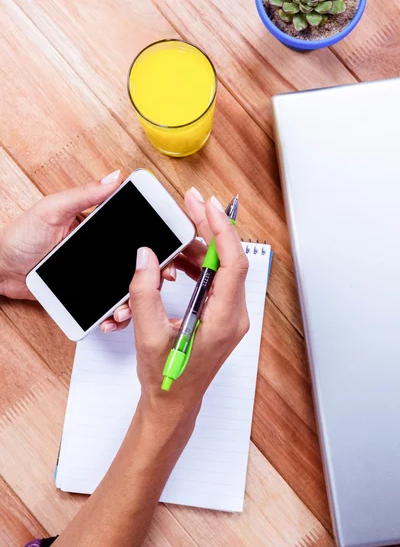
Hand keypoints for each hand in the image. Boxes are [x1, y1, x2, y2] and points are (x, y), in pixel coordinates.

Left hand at [0, 171, 176, 332]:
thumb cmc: (19, 235)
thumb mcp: (52, 210)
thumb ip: (84, 195)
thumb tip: (114, 177)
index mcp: (97, 225)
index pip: (134, 230)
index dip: (156, 239)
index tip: (172, 247)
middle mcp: (101, 250)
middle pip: (136, 262)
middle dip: (153, 273)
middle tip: (163, 280)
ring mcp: (95, 273)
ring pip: (125, 286)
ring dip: (135, 297)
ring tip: (129, 305)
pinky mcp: (86, 294)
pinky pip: (107, 304)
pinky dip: (114, 312)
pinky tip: (114, 316)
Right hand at [131, 188, 249, 420]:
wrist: (174, 402)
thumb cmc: (167, 378)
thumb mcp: (148, 335)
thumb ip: (144, 293)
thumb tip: (145, 255)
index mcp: (223, 321)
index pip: (233, 265)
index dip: (223, 231)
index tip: (209, 206)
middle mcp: (233, 315)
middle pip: (228, 259)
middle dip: (209, 227)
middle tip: (190, 202)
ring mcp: (229, 314)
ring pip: (219, 267)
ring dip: (198, 246)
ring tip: (175, 228)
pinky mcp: (220, 313)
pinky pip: (212, 279)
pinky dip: (195, 263)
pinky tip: (176, 256)